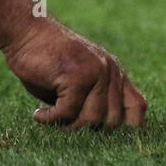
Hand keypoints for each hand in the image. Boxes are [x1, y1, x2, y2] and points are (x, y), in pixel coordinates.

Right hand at [2, 20, 145, 129]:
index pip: (137, 107)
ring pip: (91, 120)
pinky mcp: (77, 75)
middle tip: (64, 122)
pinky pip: (67, 113)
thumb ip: (92, 101)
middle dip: (86, 129)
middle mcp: (110, 71)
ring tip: (50, 117)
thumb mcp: (78, 82)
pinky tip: (38, 114)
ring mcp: (96, 72)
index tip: (100, 133)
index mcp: (115, 73)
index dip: (127, 127)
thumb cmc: (48, 60)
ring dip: (67, 126)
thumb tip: (98, 132)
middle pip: (112, 122)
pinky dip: (50, 119)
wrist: (28, 32)